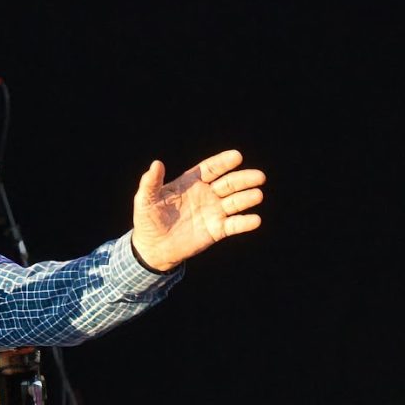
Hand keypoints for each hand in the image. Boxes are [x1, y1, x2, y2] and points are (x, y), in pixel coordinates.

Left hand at [130, 150, 264, 271]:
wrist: (153, 248)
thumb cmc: (148, 220)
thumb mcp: (145, 200)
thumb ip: (151, 182)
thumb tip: (156, 163)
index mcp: (191, 183)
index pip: (211, 169)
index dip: (223, 162)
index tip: (237, 156)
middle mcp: (206, 195)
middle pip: (228, 183)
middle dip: (243, 179)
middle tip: (259, 176)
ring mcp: (212, 212)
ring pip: (234, 202)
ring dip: (246, 198)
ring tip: (258, 195)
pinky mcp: (216, 230)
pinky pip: (233, 225)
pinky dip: (244, 223)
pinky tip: (255, 220)